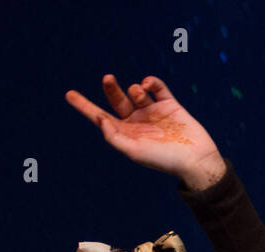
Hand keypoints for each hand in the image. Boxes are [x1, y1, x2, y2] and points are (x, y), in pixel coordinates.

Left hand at [66, 75, 224, 189]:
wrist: (196, 160)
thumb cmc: (164, 160)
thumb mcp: (134, 152)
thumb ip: (113, 137)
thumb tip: (99, 119)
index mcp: (126, 133)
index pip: (101, 117)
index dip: (85, 106)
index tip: (69, 94)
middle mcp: (138, 121)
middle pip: (117, 100)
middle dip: (111, 88)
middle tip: (107, 78)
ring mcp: (154, 112)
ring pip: (136, 92)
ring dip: (135, 90)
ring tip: (140, 93)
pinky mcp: (170, 105)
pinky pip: (157, 88)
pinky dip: (151, 82)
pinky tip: (147, 84)